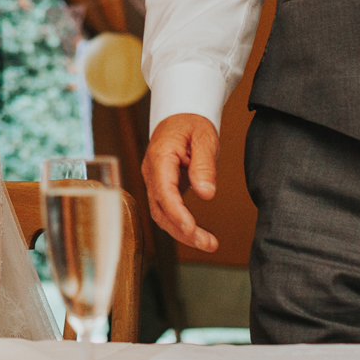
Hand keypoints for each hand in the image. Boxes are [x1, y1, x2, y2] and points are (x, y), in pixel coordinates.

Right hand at [143, 113, 220, 252]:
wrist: (180, 116)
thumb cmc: (191, 123)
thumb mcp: (204, 138)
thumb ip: (204, 165)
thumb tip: (206, 193)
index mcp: (160, 157)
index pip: (164, 191)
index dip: (177, 213)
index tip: (191, 228)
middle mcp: (152, 172)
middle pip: (161, 209)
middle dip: (182, 231)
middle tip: (208, 244)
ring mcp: (154, 181)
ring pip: (162, 214)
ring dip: (182, 232)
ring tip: (208, 243)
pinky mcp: (161, 188)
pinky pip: (166, 210)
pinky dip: (180, 224)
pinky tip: (198, 234)